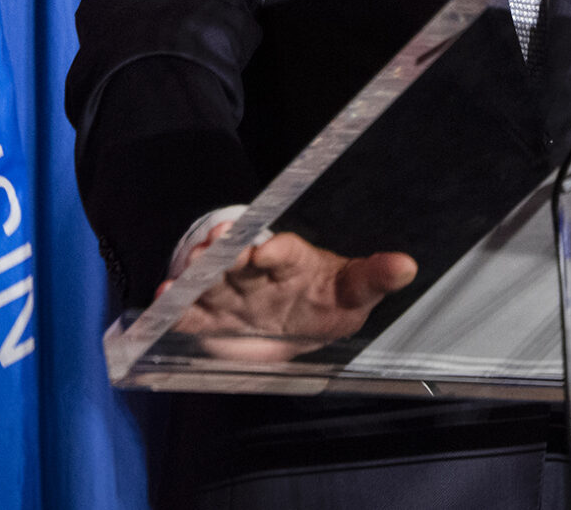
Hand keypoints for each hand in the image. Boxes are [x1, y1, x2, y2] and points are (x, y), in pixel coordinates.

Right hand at [160, 219, 418, 361]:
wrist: (290, 323)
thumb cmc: (325, 299)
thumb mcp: (352, 292)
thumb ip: (373, 279)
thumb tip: (407, 265)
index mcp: (292, 259)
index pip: (283, 249)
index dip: (273, 248)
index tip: (263, 250)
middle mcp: (256, 270)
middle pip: (237, 258)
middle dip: (224, 254)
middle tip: (211, 250)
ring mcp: (230, 292)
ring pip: (209, 281)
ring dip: (194, 278)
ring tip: (181, 278)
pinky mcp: (210, 317)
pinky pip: (189, 312)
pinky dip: (175, 310)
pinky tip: (163, 306)